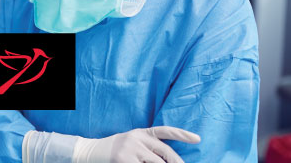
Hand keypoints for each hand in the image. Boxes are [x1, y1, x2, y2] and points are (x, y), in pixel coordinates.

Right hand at [73, 126, 200, 162]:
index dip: (182, 134)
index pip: (164, 131)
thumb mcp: (133, 143)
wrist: (92, 151)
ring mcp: (130, 149)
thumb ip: (149, 148)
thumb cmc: (117, 150)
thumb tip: (168, 160)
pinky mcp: (124, 160)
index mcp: (141, 132)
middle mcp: (137, 138)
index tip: (197, 139)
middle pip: (165, 152)